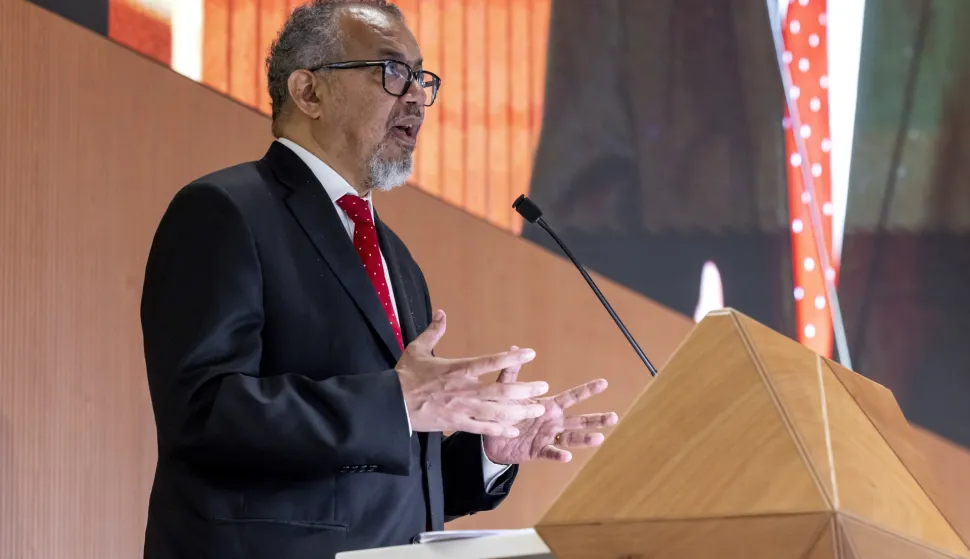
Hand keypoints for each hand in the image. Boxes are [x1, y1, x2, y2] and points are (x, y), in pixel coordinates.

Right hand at [396, 311, 549, 435]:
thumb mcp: (417, 349)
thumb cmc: (405, 376)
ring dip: (519, 411)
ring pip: (497, 412)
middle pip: (501, 391)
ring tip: (537, 409)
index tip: (530, 353)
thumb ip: (434, 331)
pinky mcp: (456, 424)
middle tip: (543, 387)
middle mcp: (464, 390)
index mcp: (457, 369)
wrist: (391, 405)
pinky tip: (514, 430)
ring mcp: (462, 410)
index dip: (511, 358)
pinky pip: (482, 429)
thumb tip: (441, 313)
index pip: (489, 362)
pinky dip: (500, 430)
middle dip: (525, 390)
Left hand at [483, 347, 617, 463]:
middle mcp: (553, 422)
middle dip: (597, 419)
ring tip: (600, 438)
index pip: (572, 397)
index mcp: (550, 406)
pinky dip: (559, 454)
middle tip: (614, 417)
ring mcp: (548, 437)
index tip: (604, 383)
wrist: (491, 437)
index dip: (587, 390)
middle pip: (579, 420)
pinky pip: (550, 452)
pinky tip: (567, 456)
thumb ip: (512, 372)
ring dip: (585, 439)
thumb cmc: (504, 411)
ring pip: (571, 438)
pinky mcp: (538, 451)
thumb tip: (514, 348)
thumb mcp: (507, 391)